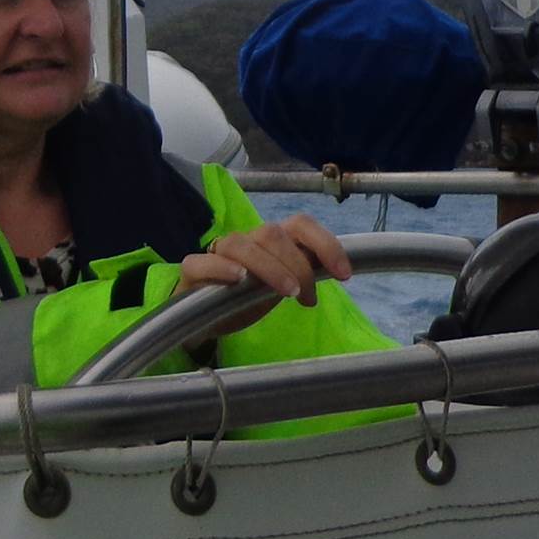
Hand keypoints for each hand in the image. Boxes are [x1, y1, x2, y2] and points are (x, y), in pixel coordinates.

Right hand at [174, 216, 351, 336]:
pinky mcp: (193, 271)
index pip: (301, 224)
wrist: (203, 315)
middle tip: (306, 297)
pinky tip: (238, 279)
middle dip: (298, 264)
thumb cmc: (247, 294)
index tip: (344, 274)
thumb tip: (339, 270)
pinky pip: (202, 262)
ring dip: (268, 267)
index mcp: (273, 240)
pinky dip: (221, 267)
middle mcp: (247, 239)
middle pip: (273, 234)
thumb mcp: (282, 284)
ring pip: (240, 244)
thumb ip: (305, 272)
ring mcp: (218, 252)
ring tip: (287, 292)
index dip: (325, 244)